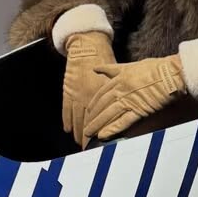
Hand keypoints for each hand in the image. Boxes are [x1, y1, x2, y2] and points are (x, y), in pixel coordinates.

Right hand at [62, 31, 115, 147]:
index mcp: (105, 93)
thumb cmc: (106, 59)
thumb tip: (131, 105)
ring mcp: (77, 95)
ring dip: (79, 133)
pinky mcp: (68, 91)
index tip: (107, 142)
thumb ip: (122, 91)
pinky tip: (68, 130)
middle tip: (92, 150)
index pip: (105, 117)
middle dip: (91, 137)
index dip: (106, 131)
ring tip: (81, 144)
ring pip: (78, 119)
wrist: (88, 46)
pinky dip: (67, 121)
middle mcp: (90, 96)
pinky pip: (66, 110)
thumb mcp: (119, 75)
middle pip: (91, 122)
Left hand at [82, 56, 185, 143]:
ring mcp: (130, 99)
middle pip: (102, 105)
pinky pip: (123, 121)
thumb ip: (113, 69)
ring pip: (109, 114)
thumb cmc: (156, 67)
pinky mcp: (140, 109)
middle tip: (85, 126)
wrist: (172, 73)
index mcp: (119, 77)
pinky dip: (112, 129)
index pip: (101, 93)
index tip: (88, 111)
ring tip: (89, 134)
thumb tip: (97, 68)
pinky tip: (104, 136)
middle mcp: (121, 89)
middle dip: (92, 117)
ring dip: (97, 125)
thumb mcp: (131, 65)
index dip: (93, 104)